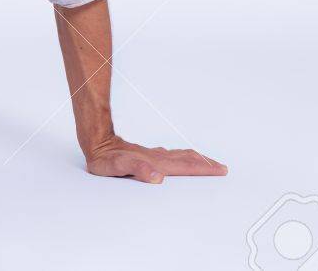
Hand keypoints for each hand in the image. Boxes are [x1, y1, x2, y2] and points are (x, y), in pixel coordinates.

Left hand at [85, 135, 227, 184]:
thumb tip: (156, 177)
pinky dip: (181, 158)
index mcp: (155, 163)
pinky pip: (169, 157)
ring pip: (178, 157)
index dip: (202, 168)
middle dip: (204, 164)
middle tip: (221, 167)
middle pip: (185, 160)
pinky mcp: (145, 156)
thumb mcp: (118, 167)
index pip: (184, 166)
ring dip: (195, 160)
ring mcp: (152, 156)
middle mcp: (156, 158)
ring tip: (206, 162)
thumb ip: (137, 170)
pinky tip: (179, 159)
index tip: (220, 169)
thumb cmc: (106, 158)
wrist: (96, 142)